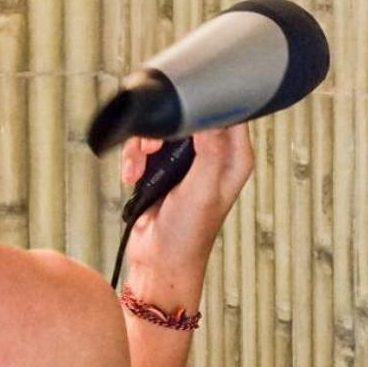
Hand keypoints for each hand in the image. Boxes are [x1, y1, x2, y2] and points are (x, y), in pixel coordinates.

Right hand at [118, 125, 253, 306]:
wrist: (159, 259)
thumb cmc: (188, 234)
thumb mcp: (202, 189)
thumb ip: (209, 150)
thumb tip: (209, 115)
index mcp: (234, 158)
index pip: (229, 113)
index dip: (205, 107)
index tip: (184, 112)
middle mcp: (214, 155)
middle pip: (189, 115)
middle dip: (164, 128)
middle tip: (153, 147)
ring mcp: (188, 161)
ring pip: (162, 129)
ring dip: (143, 146)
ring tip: (139, 166)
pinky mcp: (164, 167)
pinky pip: (145, 146)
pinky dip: (134, 159)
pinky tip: (133, 176)